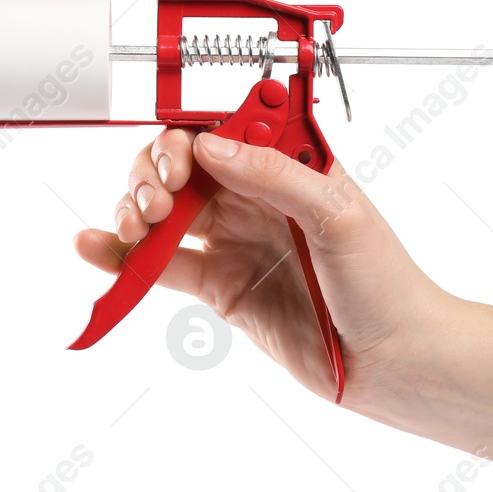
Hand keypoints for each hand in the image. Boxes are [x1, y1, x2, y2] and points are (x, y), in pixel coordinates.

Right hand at [73, 129, 446, 403]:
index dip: (189, 136)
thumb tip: (211, 147)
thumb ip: (273, 176)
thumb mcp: (337, 214)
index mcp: (288, 165)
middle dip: (153, 175)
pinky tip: (97, 249)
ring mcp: (234, 241)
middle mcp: (256, 197)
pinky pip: (162, 265)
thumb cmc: (386, 283)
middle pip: (180, 167)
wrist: (395, 361)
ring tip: (129, 226)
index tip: (180, 158)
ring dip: (132, 210)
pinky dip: (124, 258)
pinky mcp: (219, 286)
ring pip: (163, 212)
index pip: (221, 130)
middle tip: (155, 201)